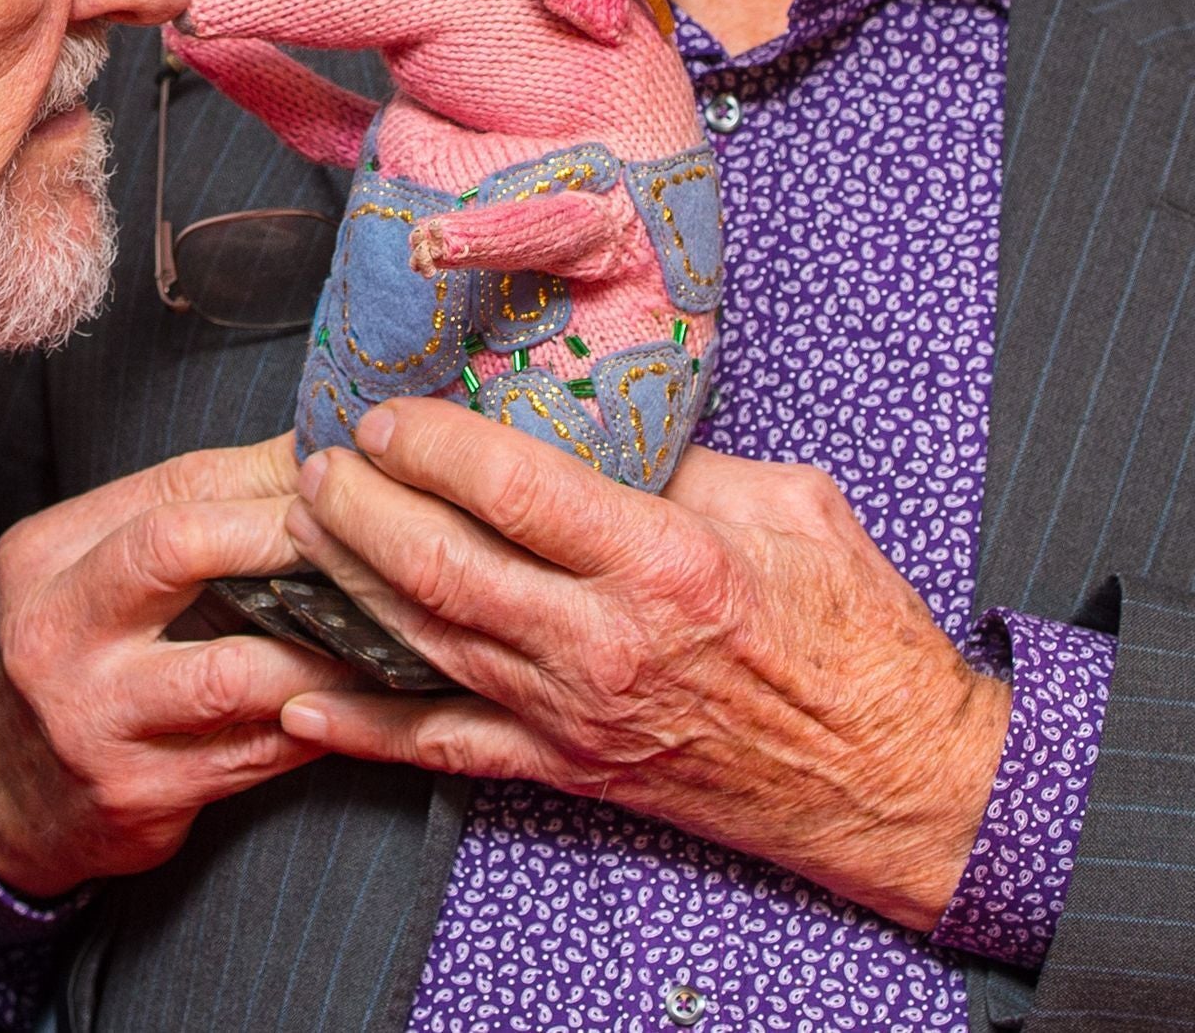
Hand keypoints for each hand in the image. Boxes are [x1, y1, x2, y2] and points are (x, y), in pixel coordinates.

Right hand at [0, 434, 342, 896]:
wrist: (16, 795)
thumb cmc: (90, 659)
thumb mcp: (108, 573)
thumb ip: (199, 514)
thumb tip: (319, 451)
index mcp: (47, 554)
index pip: (175, 487)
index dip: (275, 474)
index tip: (355, 468)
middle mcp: (54, 628)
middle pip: (178, 548)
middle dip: (290, 533)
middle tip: (371, 536)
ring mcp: (91, 717)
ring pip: (230, 670)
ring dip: (323, 646)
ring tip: (386, 626)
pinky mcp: (136, 792)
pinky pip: (254, 752)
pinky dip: (319, 719)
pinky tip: (362, 700)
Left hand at [278, 401, 1009, 931]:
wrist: (896, 782)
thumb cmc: (860, 637)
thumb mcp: (796, 509)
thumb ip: (691, 463)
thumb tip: (607, 416)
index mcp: (664, 562)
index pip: (514, 489)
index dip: (432, 445)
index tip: (385, 412)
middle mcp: (603, 643)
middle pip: (442, 565)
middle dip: (360, 507)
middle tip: (316, 459)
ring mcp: (575, 716)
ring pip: (426, 643)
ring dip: (347, 583)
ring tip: (297, 526)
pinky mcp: (567, 770)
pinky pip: (445, 749)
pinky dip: (364, 726)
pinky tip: (298, 696)